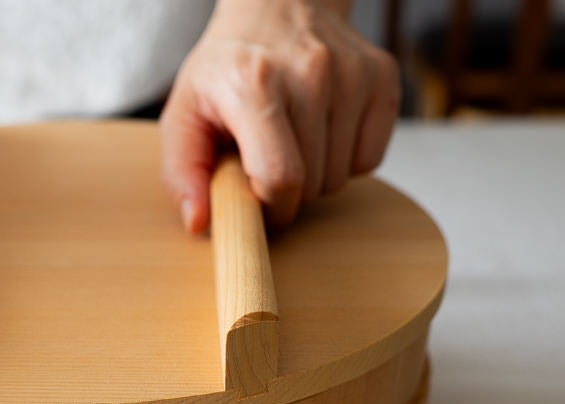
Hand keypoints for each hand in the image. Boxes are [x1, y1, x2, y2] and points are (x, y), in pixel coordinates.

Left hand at [160, 0, 399, 230]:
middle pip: (311, 185)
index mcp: (254, 83)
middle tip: (266, 157)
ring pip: (341, 177)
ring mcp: (353, 72)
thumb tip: (198, 222)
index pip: (280, 178)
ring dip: (315, 175)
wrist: (275, 5)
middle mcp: (311, 71)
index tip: (254, 197)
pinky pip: (370, 160)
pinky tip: (322, 129)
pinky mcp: (382, 76)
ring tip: (291, 139)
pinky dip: (346, 159)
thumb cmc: (225, 69)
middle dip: (286, 190)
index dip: (268, 207)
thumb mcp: (184, 114)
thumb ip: (182, 173)